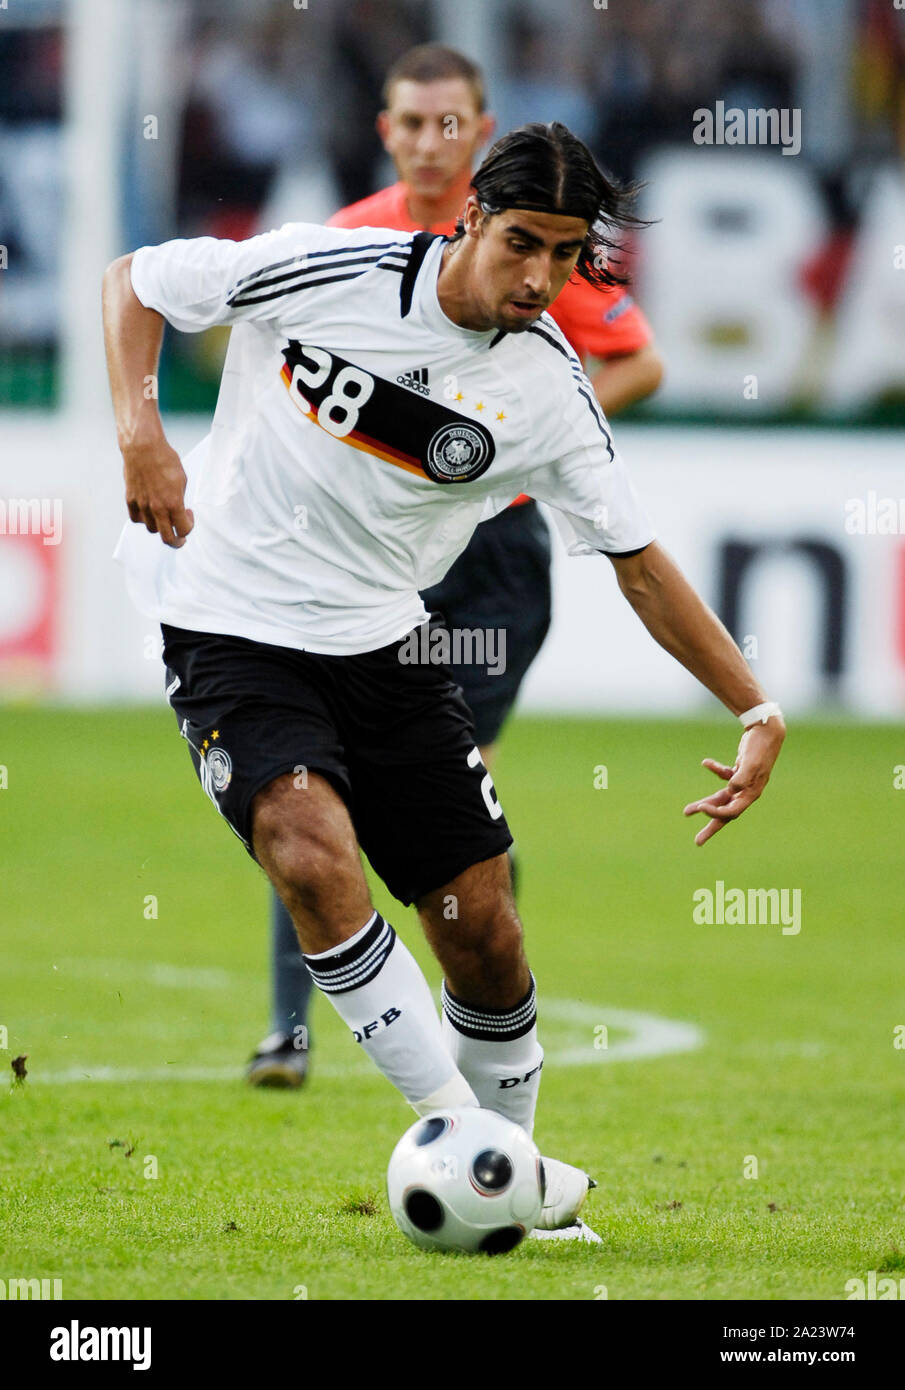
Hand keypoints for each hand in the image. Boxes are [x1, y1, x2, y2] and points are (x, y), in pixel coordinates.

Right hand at [122, 437, 193, 547]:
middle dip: (176, 541)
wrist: (143, 447)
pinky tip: (150, 511)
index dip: (190, 526)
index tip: (189, 514)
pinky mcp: (130, 500)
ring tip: (164, 514)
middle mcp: (157, 508)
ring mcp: (142, 505)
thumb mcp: (182, 480)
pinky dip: (144, 519)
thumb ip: (180, 500)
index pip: (184, 530)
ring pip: (152, 529)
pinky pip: (137, 519)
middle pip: (167, 538)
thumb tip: (178, 511)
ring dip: (161, 526)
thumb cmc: (165, 460)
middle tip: (180, 537)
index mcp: (173, 503)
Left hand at [683, 720, 784, 845]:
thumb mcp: (750, 763)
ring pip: (721, 798)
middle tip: (698, 842)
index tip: (701, 807)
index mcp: (751, 793)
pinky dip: (715, 770)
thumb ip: (741, 777)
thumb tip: (731, 790)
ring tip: (687, 812)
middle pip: (726, 813)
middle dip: (711, 826)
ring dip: (705, 803)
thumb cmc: (759, 747)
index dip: (716, 813)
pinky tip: (706, 762)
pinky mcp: (739, 771)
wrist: (766, 729)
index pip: (731, 812)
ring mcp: (743, 782)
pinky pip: (725, 776)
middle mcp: (747, 791)